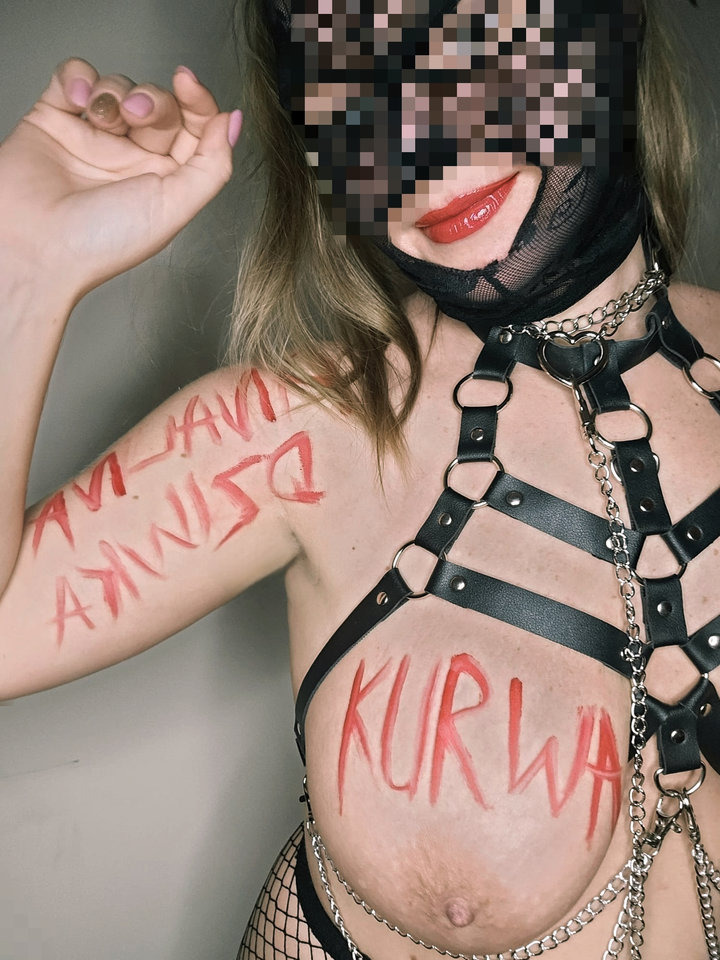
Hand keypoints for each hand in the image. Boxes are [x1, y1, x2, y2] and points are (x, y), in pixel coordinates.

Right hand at [0, 58, 240, 304]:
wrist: (36, 247)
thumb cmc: (101, 243)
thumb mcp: (174, 209)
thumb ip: (211, 166)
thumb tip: (232, 122)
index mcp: (165, 180)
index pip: (193, 128)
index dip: (197, 101)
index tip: (189, 85)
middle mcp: (132, 159)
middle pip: (158, 103)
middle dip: (152, 100)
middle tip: (135, 115)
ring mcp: (93, 138)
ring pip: (117, 87)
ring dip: (113, 91)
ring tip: (100, 117)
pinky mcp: (54, 120)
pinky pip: (73, 77)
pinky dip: (78, 77)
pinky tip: (78, 99)